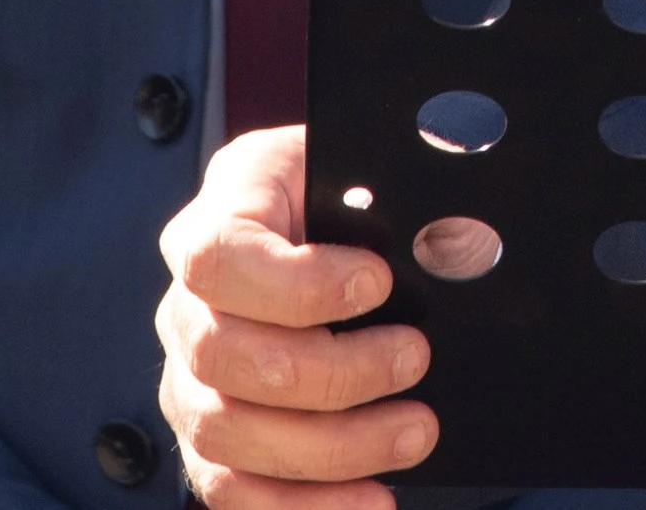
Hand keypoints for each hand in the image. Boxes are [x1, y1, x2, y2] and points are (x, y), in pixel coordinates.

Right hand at [155, 124, 448, 507]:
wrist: (341, 230)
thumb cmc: (356, 198)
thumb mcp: (372, 170)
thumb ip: (403, 205)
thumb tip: (457, 253)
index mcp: (220, 216)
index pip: (215, 257)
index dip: (295, 282)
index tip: (379, 282)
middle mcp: (188, 302)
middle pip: (218, 354)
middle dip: (330, 371)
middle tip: (415, 357)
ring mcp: (190, 376)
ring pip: (223, 430)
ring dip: (329, 445)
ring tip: (414, 432)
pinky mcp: (210, 437)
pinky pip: (231, 488)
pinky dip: (303, 505)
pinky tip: (371, 499)